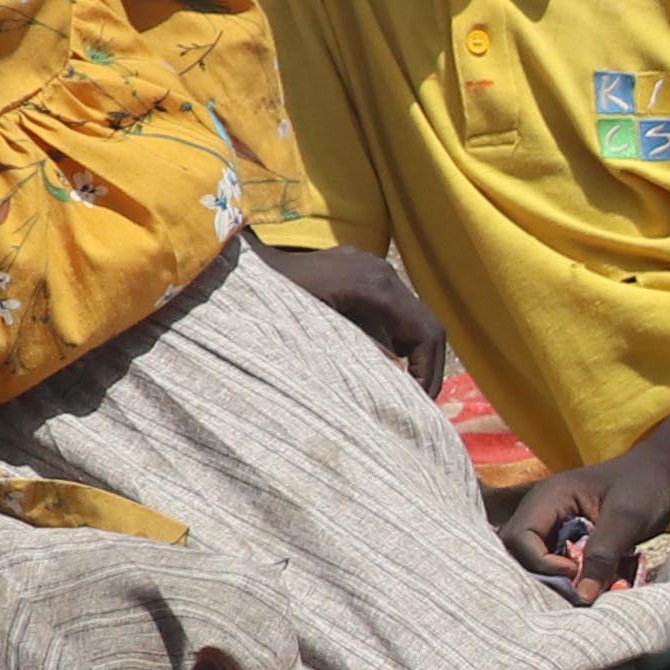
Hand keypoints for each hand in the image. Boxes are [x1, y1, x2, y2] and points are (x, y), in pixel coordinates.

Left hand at [275, 241, 455, 395]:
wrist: (239, 266)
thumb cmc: (271, 301)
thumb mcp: (314, 334)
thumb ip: (359, 353)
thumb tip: (397, 382)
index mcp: (376, 287)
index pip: (427, 332)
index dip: (429, 371)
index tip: (418, 402)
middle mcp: (382, 273)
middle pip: (426, 325)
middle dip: (425, 366)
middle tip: (415, 402)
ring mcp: (372, 269)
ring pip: (411, 319)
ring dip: (410, 354)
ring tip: (398, 387)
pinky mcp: (360, 273)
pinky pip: (390, 310)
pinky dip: (392, 338)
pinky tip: (375, 361)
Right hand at [501, 457, 666, 603]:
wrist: (661, 474)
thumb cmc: (644, 486)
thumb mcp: (627, 519)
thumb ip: (603, 555)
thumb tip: (582, 596)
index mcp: (548, 498)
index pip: (519, 538)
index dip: (541, 563)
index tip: (575, 572)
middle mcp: (541, 512)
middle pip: (518, 552)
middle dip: (543, 575)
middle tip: (577, 587)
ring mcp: (550, 526)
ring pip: (533, 563)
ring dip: (556, 580)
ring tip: (585, 586)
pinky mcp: (564, 539)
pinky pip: (553, 564)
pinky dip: (569, 578)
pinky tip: (591, 581)